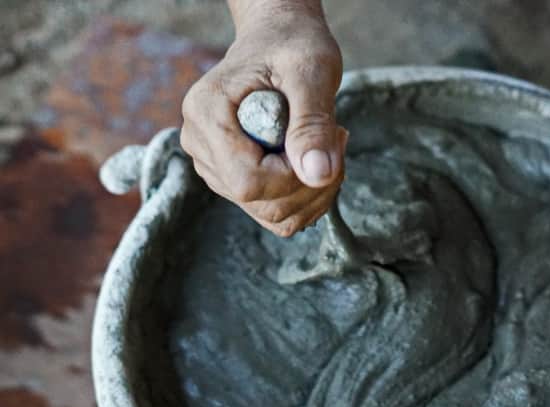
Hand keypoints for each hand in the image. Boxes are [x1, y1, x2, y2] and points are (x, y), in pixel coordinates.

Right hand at [180, 1, 345, 236]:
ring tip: (329, 146)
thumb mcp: (311, 72)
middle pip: (260, 203)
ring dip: (314, 192)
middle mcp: (200, 144)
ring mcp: (214, 165)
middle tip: (338, 141)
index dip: (295, 178)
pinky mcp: (233, 178)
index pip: (248, 182)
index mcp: (206, 113)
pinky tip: (318, 160)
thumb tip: (318, 175)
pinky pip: (274, 211)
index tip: (329, 143)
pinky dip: (307, 196)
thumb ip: (312, 123)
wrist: (279, 39)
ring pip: (271, 214)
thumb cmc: (293, 45)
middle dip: (312, 185)